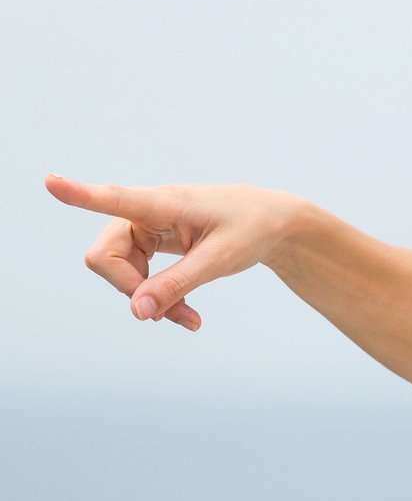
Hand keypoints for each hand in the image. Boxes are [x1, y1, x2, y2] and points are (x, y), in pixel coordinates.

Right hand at [46, 174, 303, 330]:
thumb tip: (138, 312)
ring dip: (147, 299)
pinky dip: (156, 297)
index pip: (116, 198)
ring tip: (188, 318)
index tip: (50, 182)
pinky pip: (135, 275)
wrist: (272, 222)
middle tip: (169, 316)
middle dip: (131, 290)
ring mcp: (144, 227)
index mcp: (166, 203)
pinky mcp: (150, 241)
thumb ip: (178, 284)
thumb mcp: (220, 260)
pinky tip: (183, 311)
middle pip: (105, 257)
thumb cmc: (251, 229)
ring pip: (118, 271)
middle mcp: (146, 211)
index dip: (80, 195)